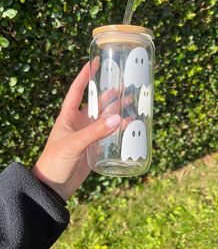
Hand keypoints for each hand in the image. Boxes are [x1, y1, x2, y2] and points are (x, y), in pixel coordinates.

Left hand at [32, 61, 120, 200]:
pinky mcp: (95, 146)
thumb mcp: (74, 144)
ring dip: (117, 109)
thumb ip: (95, 132)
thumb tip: (118, 118)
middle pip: (97, 102)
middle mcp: (79, 121)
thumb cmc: (55, 161)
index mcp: (68, 115)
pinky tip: (130, 124)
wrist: (54, 186)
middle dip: (110, 93)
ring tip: (131, 101)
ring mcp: (88, 133)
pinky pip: (109, 133)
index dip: (84, 75)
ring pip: (106, 117)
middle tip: (125, 84)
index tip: (94, 62)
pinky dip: (119, 128)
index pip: (76, 90)